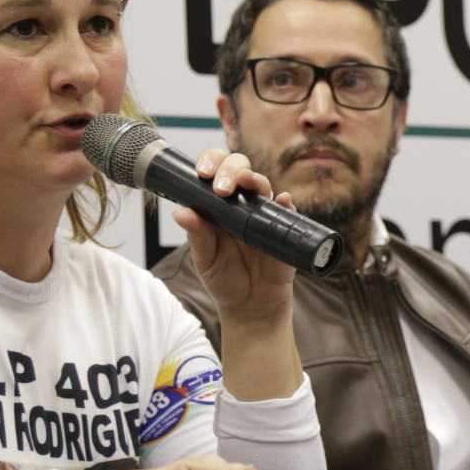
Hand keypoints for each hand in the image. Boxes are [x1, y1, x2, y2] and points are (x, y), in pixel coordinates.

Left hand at [175, 150, 297, 324]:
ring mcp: (264, 214)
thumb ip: (196, 236)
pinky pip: (288, 210)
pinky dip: (286, 202)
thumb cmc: (224, 280)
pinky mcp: (284, 228)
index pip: (214, 172)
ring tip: (248, 182)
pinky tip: (283, 200)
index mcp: (217, 207)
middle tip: (222, 187)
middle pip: (240, 169)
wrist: (250, 306)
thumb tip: (181, 213)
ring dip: (256, 179)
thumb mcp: (205, 261)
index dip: (210, 163)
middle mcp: (241, 204)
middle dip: (231, 169)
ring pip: (263, 185)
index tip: (202, 173)